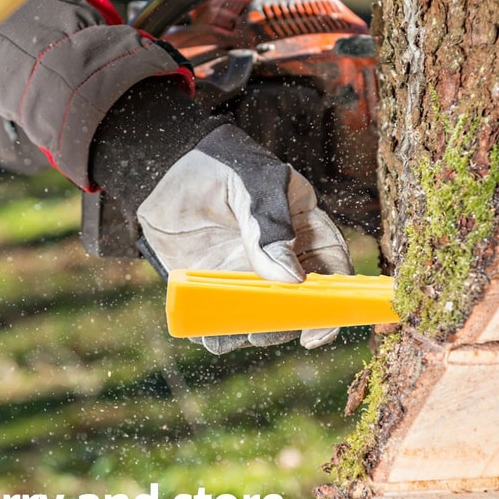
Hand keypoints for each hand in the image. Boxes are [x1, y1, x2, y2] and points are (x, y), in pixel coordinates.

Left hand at [136, 124, 352, 353]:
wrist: (164, 166)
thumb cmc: (220, 164)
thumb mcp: (252, 185)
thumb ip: (270, 228)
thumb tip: (292, 280)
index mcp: (305, 229)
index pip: (332, 270)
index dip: (334, 303)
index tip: (319, 329)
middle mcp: (280, 259)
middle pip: (299, 305)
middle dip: (287, 325)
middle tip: (265, 333)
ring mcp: (247, 275)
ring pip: (262, 317)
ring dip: (253, 332)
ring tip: (238, 332)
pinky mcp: (213, 286)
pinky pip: (221, 318)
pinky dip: (217, 332)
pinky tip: (208, 329)